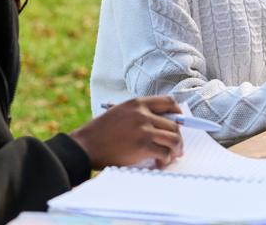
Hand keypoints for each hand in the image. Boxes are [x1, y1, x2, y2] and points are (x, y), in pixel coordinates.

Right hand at [69, 96, 183, 169]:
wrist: (85, 146)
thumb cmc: (100, 132)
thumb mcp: (119, 113)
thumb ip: (139, 114)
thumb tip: (161, 125)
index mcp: (137, 103)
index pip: (168, 102)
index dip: (178, 113)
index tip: (180, 122)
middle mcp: (142, 113)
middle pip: (174, 124)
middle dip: (179, 138)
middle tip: (177, 148)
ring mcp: (143, 129)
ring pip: (173, 138)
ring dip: (176, 150)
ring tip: (170, 157)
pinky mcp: (142, 146)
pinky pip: (164, 153)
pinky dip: (165, 160)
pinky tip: (159, 163)